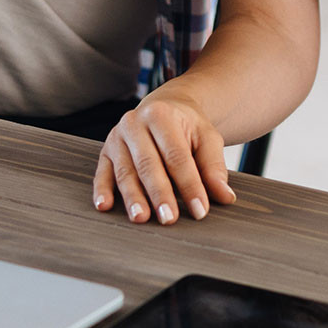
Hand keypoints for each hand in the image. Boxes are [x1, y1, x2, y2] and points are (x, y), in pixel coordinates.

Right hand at [91, 90, 237, 225]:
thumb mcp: (207, 138)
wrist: (164, 109)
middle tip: (168, 218)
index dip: (189, 184)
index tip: (199, 209)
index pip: (176, 155)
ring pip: (125, 171)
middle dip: (159, 193)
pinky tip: (104, 206)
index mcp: (161, 115)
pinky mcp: (106, 152)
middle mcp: (134, 123)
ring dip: (132, 196)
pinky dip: (102, 190)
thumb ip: (214, 166)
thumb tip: (225, 196)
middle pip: (148, 164)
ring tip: (141, 218)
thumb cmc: (186, 128)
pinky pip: (102, 172)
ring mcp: (117, 137)